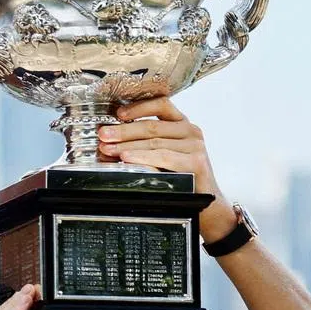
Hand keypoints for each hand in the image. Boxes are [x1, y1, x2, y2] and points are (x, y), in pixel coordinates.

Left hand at [97, 97, 237, 241]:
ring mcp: (195, 145)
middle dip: (123, 131)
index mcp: (182, 125)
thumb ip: (145, 144)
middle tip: (103, 135)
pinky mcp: (196, 161)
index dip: (138, 107)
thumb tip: (111, 142)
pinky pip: (163, 157)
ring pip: (154, 142)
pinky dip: (142, 157)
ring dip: (128, 145)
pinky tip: (127, 158)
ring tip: (109, 149)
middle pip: (152, 126)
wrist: (207, 204)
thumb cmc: (182, 179)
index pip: (161, 105)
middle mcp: (191, 131)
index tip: (117, 113)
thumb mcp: (164, 156)